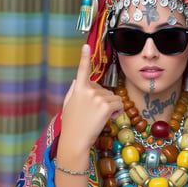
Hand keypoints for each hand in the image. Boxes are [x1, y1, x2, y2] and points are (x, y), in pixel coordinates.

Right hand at [57, 44, 122, 166]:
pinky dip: (118, 111)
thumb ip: (74, 90)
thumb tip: (78, 80)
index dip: (84, 57)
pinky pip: (119, 104)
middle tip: (94, 114)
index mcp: (78, 88)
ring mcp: (97, 97)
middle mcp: (88, 89)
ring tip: (101, 117)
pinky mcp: (106, 106)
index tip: (86, 45)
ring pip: (114, 97)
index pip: (82, 70)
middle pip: (105, 90)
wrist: (75, 140)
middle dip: (104, 100)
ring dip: (112, 107)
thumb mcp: (68, 105)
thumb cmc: (72, 124)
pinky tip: (110, 118)